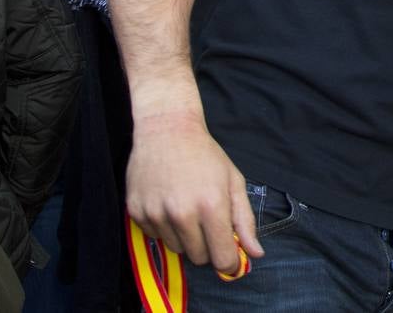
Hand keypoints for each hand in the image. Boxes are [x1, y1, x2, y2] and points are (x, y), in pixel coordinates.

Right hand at [125, 112, 263, 271]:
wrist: (166, 129)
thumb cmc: (205, 155)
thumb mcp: (233, 182)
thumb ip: (245, 221)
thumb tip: (255, 253)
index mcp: (211, 206)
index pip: (221, 258)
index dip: (228, 262)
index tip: (230, 257)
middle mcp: (182, 213)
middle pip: (199, 257)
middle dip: (207, 245)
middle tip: (207, 222)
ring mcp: (156, 214)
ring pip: (176, 249)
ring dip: (185, 237)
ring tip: (186, 208)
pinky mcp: (137, 212)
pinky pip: (155, 237)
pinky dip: (164, 227)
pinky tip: (168, 203)